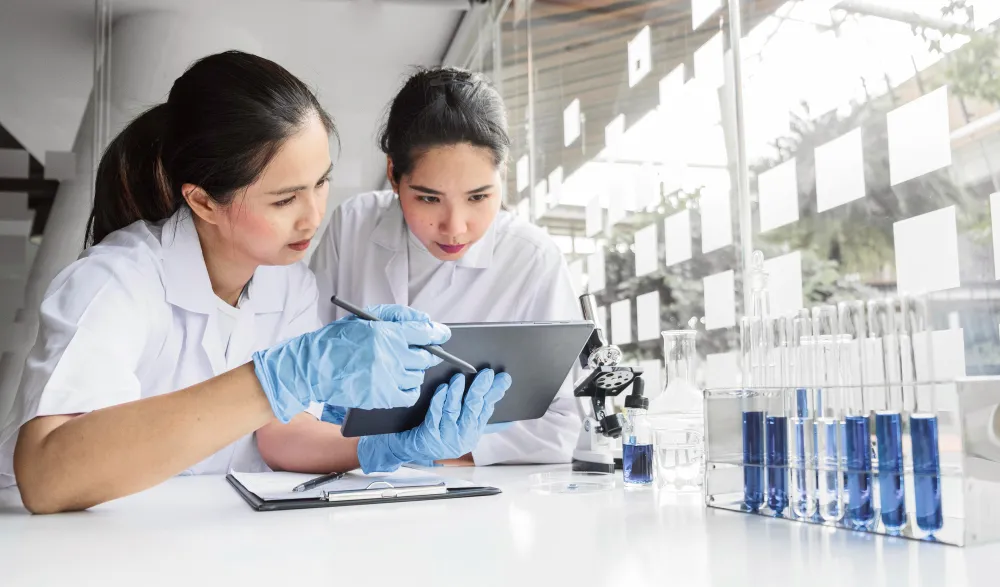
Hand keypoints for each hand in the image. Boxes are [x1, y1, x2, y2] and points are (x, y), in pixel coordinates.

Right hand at [252, 304, 449, 421]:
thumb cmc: (338, 340)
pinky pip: (410, 395)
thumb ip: (397, 315)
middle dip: (426, 353)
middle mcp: (390, 356)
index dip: (437, 333)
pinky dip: (409, 389)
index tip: (442, 334)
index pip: (425, 333)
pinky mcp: (381, 397)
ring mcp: (387, 379)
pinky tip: (400, 382)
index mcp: (386, 333)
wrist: (313, 367)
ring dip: (414, 371)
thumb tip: (425, 320)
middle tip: (419, 352)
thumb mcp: (366, 317)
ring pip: (418, 376)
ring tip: (399, 366)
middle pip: (426, 357)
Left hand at [357, 369, 510, 472]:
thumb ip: (482, 421)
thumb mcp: (462, 431)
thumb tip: (508, 420)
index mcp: (472, 433)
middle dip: (481, 389)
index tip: (503, 378)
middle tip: (486, 373)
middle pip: (474, 409)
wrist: (409, 450)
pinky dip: (440, 400)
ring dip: (458, 392)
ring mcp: (445, 437)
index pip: (488, 409)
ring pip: (454, 410)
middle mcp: (462, 436)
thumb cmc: (436, 435)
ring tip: (460, 377)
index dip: (496, 393)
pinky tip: (443, 388)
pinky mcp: (429, 435)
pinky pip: (436, 414)